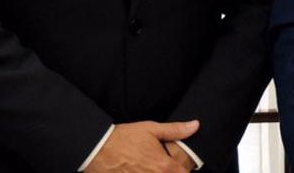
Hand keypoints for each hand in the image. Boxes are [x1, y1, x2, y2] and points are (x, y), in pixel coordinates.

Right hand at [85, 120, 199, 171]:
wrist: (98, 148)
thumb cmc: (124, 138)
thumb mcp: (151, 129)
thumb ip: (175, 130)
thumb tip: (195, 125)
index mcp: (163, 166)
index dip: (186, 172)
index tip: (183, 168)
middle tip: (167, 167)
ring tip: (150, 168)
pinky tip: (140, 171)